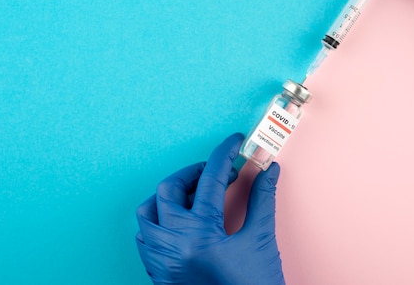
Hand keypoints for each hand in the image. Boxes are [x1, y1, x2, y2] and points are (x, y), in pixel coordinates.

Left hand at [135, 133, 284, 284]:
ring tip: (194, 194)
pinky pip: (145, 237)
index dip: (225, 154)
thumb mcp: (260, 241)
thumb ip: (262, 200)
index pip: (211, 179)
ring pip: (148, 212)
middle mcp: (172, 243)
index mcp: (200, 233)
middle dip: (192, 172)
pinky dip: (159, 221)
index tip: (234, 142)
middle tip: (215, 171)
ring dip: (169, 196)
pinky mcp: (158, 273)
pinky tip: (181, 221)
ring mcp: (161, 260)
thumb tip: (268, 169)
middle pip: (169, 189)